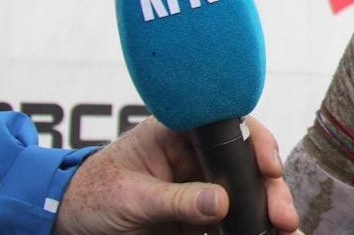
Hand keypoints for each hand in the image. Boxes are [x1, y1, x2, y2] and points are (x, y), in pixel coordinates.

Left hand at [51, 115, 300, 234]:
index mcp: (179, 133)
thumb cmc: (90, 196)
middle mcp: (197, 157)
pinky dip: (251, 230)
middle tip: (282, 216)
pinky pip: (232, 224)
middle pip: (247, 166)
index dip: (256, 144)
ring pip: (247, 196)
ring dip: (268, 213)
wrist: (67, 224)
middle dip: (270, 190)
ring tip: (287, 231)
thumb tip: (220, 203)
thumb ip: (175, 200)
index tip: (269, 168)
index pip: (229, 128)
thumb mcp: (130, 198)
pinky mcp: (199, 219)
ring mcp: (201, 188)